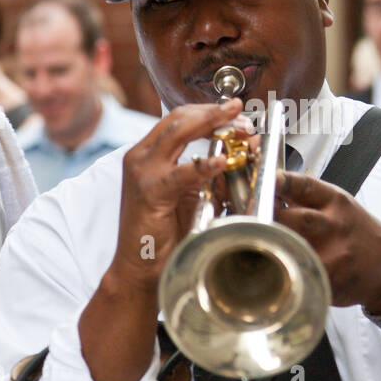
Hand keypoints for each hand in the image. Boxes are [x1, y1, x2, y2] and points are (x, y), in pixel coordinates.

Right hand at [107, 99, 251, 292]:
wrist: (139, 269)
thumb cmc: (163, 235)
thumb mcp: (191, 196)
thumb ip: (210, 176)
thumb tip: (241, 156)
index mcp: (149, 155)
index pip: (180, 119)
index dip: (209, 112)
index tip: (236, 113)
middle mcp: (141, 157)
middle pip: (180, 118)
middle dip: (214, 112)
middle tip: (240, 111)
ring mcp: (142, 172)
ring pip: (178, 133)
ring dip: (211, 125)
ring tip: (236, 124)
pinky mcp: (149, 192)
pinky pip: (180, 173)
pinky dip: (203, 165)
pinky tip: (222, 162)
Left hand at [273, 171, 380, 309]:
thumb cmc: (361, 235)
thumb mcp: (341, 207)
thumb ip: (308, 200)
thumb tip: (268, 193)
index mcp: (335, 202)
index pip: (303, 185)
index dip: (280, 182)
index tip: (264, 182)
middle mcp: (334, 223)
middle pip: (291, 218)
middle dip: (266, 221)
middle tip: (251, 224)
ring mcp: (333, 251)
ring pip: (291, 246)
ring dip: (272, 246)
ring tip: (260, 246)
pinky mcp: (331, 276)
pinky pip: (300, 271)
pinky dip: (284, 269)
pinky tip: (277, 268)